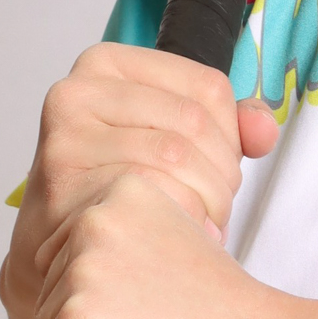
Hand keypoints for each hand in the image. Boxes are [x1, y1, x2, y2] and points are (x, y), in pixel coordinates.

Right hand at [0, 43, 275, 318]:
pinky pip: (149, 194)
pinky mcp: (62, 185)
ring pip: (176, 157)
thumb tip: (263, 131)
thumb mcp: (171, 139)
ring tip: (195, 227)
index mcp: (107, 64)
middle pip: (195, 122)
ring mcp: (65, 137)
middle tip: (213, 210)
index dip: (231, 137)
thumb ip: (228, 126)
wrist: (54, 254)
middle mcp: (77, 91)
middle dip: (221, 175)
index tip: (218, 170)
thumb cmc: (118, 190)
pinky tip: (170, 240)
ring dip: (203, 203)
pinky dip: (176, 222)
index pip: (209, 87)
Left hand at [17, 170, 304, 318]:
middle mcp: (93, 221)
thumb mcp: (177, 237)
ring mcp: (82, 272)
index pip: (63, 258)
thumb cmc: (228, 312)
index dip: (99, 298)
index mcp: (121, 192)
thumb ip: (128, 234)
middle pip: (48, 295)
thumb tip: (83, 260)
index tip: (146, 308)